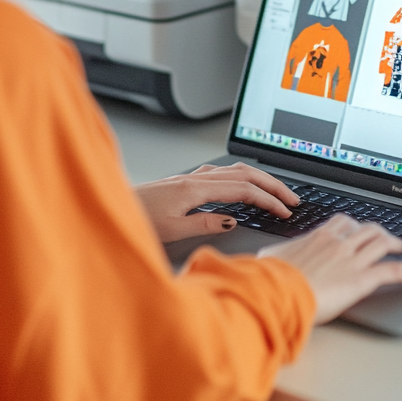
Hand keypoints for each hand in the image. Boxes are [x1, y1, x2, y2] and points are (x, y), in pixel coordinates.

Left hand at [136, 163, 299, 243]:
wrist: (109, 208)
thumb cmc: (135, 220)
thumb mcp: (172, 230)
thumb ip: (204, 224)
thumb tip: (233, 219)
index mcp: (194, 188)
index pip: (243, 190)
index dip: (268, 200)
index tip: (285, 212)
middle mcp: (194, 178)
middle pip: (244, 173)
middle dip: (272, 184)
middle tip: (292, 198)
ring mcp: (189, 178)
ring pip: (234, 170)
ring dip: (258, 179)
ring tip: (274, 192)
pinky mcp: (184, 182)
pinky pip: (221, 174)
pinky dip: (239, 178)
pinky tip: (240, 187)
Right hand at [259, 215, 401, 323]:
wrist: (278, 289)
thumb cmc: (272, 276)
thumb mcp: (271, 256)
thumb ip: (279, 253)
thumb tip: (268, 256)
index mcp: (319, 235)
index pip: (343, 222)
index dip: (354, 225)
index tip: (357, 229)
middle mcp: (339, 243)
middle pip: (366, 229)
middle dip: (378, 232)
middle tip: (385, 238)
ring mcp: (352, 259)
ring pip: (381, 243)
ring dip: (394, 244)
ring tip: (400, 249)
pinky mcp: (362, 279)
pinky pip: (392, 271)